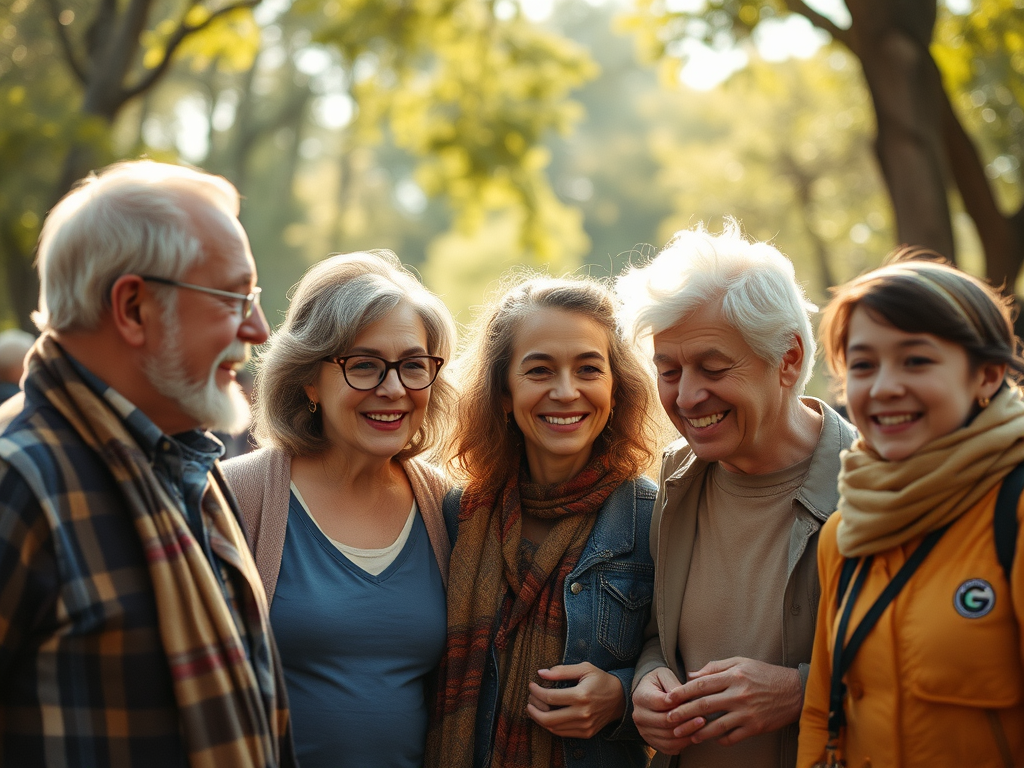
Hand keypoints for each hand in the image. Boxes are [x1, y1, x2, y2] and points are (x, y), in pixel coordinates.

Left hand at [525, 663, 625, 738]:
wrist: (621, 698)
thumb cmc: (601, 680)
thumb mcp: (584, 668)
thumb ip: (561, 671)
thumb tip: (541, 673)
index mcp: (581, 695)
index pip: (550, 697)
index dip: (536, 691)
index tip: (531, 685)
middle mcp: (582, 713)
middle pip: (548, 718)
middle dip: (533, 709)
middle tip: (529, 700)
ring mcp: (584, 726)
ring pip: (553, 728)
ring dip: (539, 718)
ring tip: (535, 707)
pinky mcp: (586, 733)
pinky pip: (562, 733)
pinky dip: (550, 726)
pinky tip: (547, 715)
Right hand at [631, 667, 705, 754]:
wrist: (648, 693)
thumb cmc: (659, 682)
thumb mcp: (665, 675)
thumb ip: (673, 684)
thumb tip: (683, 697)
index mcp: (641, 696)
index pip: (660, 703)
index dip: (679, 705)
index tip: (696, 704)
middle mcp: (639, 715)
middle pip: (664, 722)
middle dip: (686, 721)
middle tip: (703, 719)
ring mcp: (644, 731)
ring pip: (667, 738)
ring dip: (687, 734)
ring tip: (702, 728)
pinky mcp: (651, 741)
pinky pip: (668, 747)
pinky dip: (683, 744)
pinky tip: (694, 736)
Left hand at [670, 658, 802, 746]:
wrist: (795, 691)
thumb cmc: (765, 674)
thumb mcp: (741, 662)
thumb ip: (716, 667)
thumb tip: (692, 674)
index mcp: (734, 676)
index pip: (702, 684)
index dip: (683, 692)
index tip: (670, 698)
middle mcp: (739, 694)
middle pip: (704, 706)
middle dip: (684, 714)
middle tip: (670, 720)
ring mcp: (747, 713)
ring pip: (716, 725)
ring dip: (698, 732)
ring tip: (687, 736)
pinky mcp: (755, 727)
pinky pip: (733, 737)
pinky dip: (720, 740)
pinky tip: (712, 739)